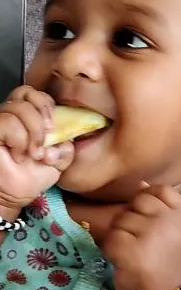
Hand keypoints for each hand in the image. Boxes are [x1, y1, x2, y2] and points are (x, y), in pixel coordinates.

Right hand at [0, 86, 73, 212]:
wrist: (13, 196)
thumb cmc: (29, 178)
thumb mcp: (58, 161)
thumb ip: (65, 147)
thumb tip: (64, 139)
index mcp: (27, 117)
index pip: (35, 94)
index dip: (47, 105)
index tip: (54, 128)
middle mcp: (10, 115)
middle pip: (26, 92)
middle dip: (42, 116)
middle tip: (45, 139)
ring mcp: (0, 123)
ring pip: (18, 107)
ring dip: (33, 133)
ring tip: (32, 153)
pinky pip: (7, 122)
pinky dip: (19, 139)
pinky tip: (19, 154)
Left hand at [102, 184, 180, 289]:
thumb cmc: (166, 265)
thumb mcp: (173, 233)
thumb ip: (160, 208)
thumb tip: (141, 183)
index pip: (162, 191)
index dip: (149, 201)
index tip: (149, 223)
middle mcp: (169, 223)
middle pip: (137, 202)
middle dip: (132, 220)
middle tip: (139, 242)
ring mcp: (151, 236)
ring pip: (121, 220)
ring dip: (120, 236)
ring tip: (132, 254)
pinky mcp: (132, 252)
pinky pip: (111, 238)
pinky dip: (111, 250)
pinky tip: (122, 261)